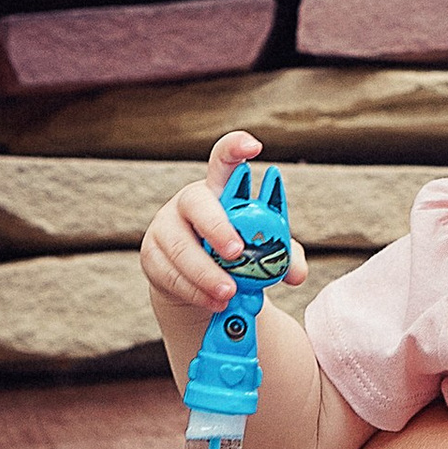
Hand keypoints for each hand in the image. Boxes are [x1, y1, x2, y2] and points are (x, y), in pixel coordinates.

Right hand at [138, 131, 302, 316]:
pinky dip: (194, 291)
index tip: (254, 146)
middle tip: (236, 253)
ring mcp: (165, 227)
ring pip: (180, 247)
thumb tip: (295, 272)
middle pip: (197, 204)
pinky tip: (214, 302)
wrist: (196, 283)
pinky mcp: (151, 255)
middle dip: (217, 228)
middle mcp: (188, 202)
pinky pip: (170, 273)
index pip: (223, 160)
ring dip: (206, 273)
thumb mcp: (260, 251)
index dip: (235, 148)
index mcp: (219, 190)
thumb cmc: (233, 256)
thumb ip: (283, 256)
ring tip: (228, 293)